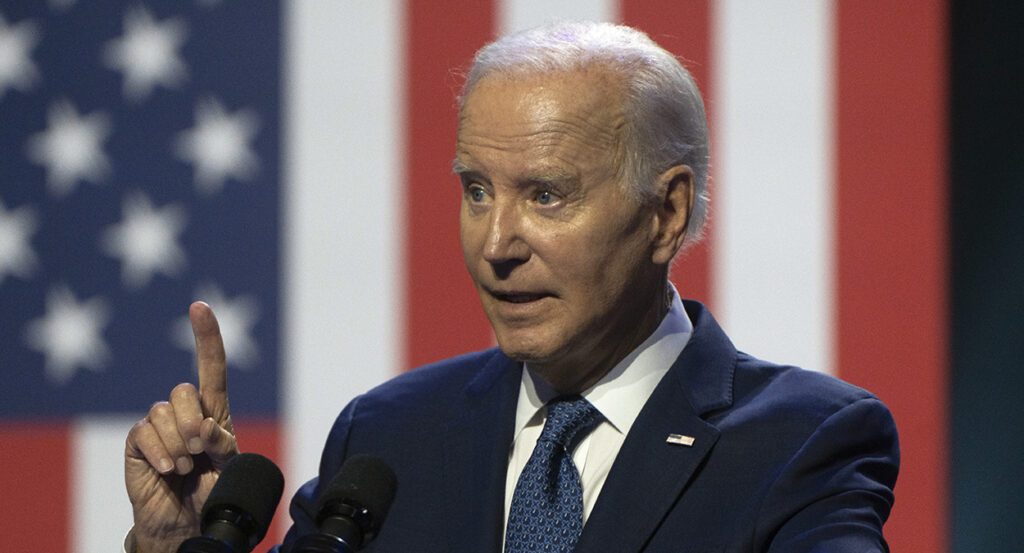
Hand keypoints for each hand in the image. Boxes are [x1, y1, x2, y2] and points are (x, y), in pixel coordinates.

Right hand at [124, 302, 239, 552]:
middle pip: (184, 391)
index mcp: (213, 411)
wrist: (188, 522)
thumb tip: (205, 428)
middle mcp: (185, 412)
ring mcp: (159, 425)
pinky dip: (160, 452)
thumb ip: (223, 444)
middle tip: (199, 451)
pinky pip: (144, 432)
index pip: (211, 368)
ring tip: (184, 467)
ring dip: (178, 444)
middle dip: (194, 422)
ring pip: (164, 413)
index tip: (199, 306)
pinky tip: (167, 469)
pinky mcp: (138, 441)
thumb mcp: (230, 467)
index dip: (206, 337)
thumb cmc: (214, 492)